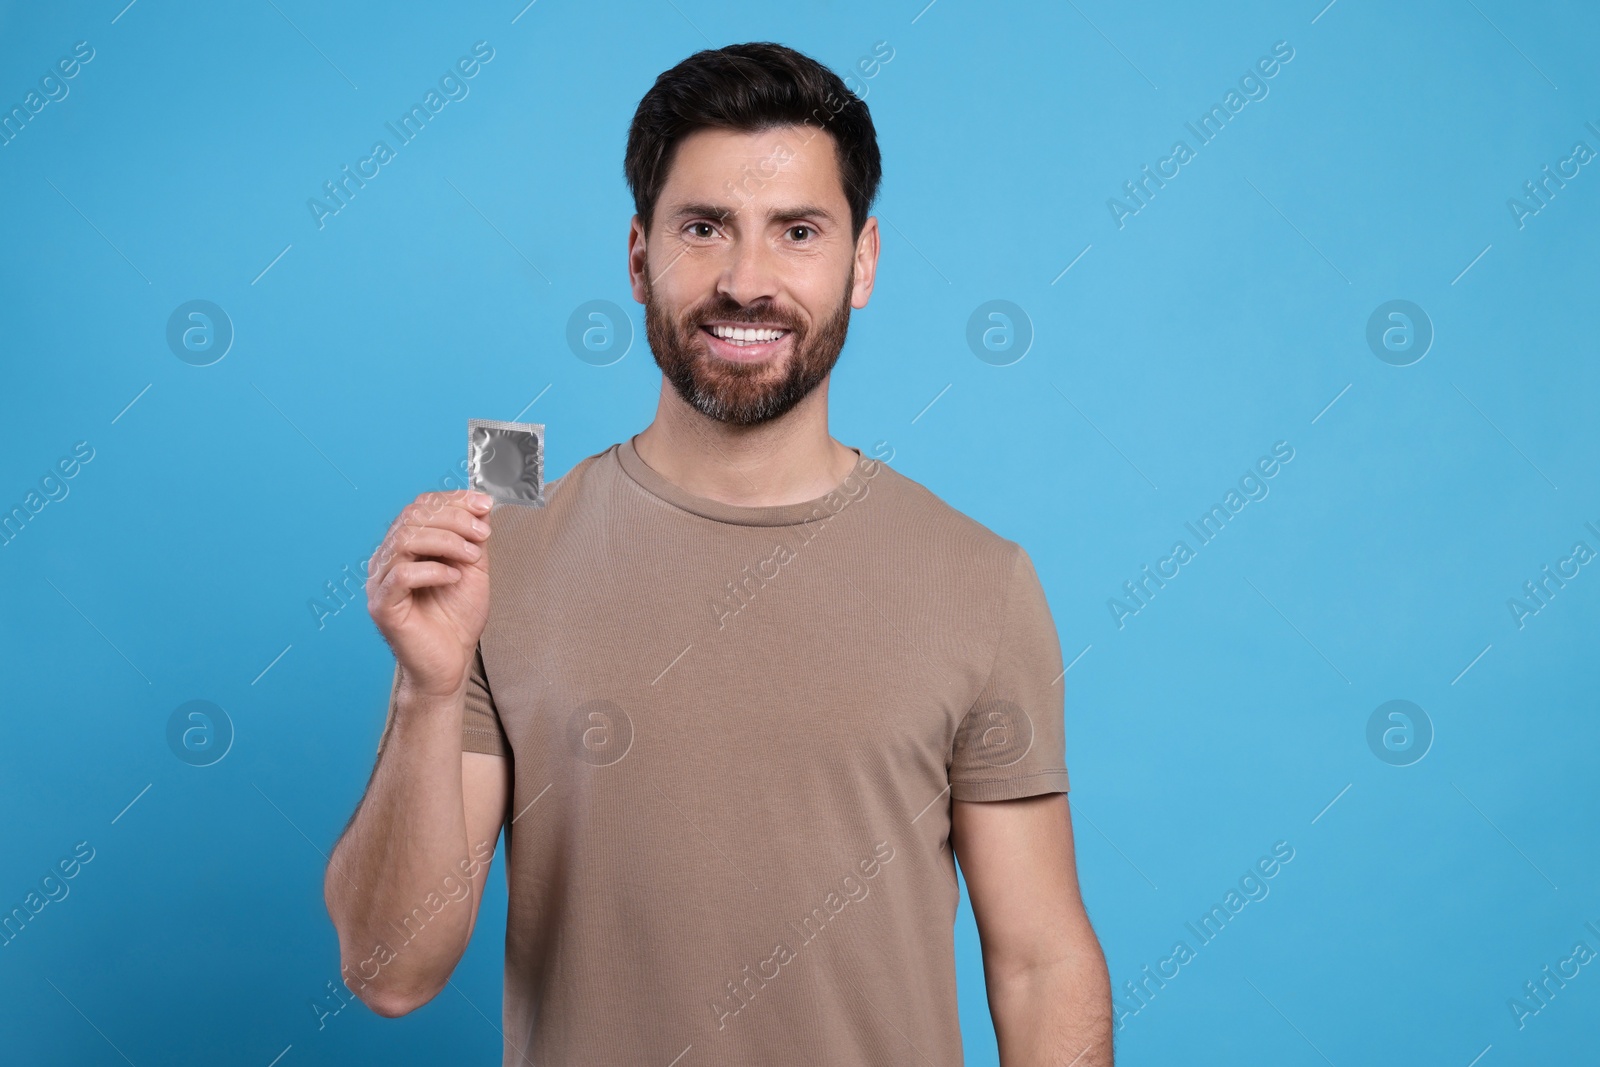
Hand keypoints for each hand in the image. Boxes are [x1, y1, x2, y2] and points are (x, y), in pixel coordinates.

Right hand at [367, 490, 493, 698]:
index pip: (420, 507)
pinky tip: (453, 577)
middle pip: (412, 517)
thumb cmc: (457, 618)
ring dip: (447, 542)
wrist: (452, 662)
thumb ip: (472, 536)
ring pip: (405, 540)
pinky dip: (433, 570)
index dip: (452, 500)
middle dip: (454, 519)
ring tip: (472, 557)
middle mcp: (386, 560)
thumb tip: (480, 503)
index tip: (484, 505)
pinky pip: (401, 575)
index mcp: (404, 547)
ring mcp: (380, 582)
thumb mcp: (473, 567)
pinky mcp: (382, 606)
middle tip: (482, 534)